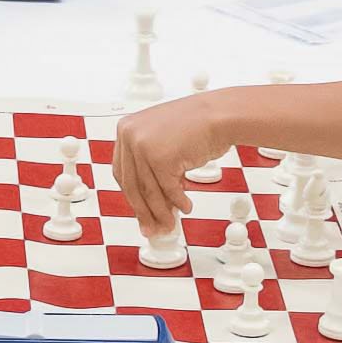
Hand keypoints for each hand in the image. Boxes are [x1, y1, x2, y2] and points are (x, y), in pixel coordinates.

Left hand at [112, 90, 241, 230]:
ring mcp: (143, 146)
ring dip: (161, 212)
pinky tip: (186, 207)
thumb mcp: (162, 140)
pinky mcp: (161, 158)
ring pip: (149, 191)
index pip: (122, 172)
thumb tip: (148, 203)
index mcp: (126, 129)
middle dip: (143, 211)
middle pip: (131, 185)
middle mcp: (130, 135)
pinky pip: (168, 190)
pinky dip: (178, 202)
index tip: (139, 212)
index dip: (132, 196)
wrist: (220, 114)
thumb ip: (150, 165)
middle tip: (151, 228)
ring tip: (169, 224)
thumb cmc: (196, 126)